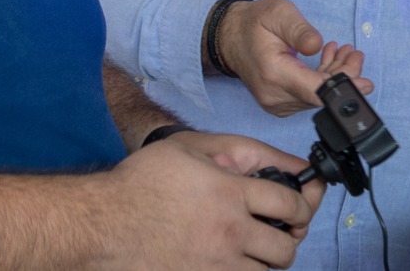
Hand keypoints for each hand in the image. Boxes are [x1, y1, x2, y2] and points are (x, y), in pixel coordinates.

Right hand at [97, 135, 316, 269]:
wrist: (105, 225)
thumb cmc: (141, 183)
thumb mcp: (186, 149)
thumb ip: (231, 152)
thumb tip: (268, 163)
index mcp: (230, 193)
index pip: (290, 202)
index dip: (304, 203)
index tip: (301, 206)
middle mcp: (230, 231)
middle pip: (286, 246)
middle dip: (289, 238)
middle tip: (281, 231)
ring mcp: (217, 264)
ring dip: (264, 259)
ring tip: (250, 247)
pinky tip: (228, 261)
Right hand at [216, 0, 374, 116]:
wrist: (230, 36)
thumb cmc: (254, 22)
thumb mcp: (278, 14)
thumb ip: (299, 30)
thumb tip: (317, 45)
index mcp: (274, 73)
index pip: (314, 91)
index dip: (341, 89)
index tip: (364, 84)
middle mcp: (274, 95)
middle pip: (319, 95)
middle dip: (343, 76)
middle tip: (355, 54)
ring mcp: (276, 103)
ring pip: (315, 97)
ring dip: (334, 76)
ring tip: (344, 52)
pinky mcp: (279, 102)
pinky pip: (307, 96)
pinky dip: (321, 80)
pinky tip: (329, 60)